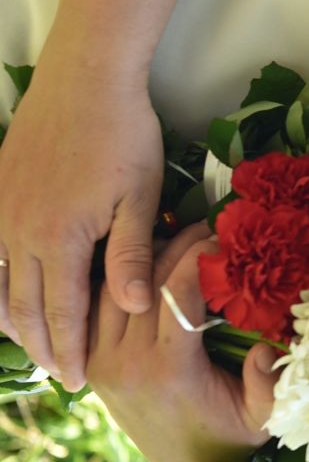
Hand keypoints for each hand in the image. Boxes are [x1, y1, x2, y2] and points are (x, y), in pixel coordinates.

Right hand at [0, 63, 163, 390]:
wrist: (85, 79)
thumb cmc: (125, 135)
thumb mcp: (141, 196)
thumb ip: (133, 254)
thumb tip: (132, 308)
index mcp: (59, 239)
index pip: (62, 313)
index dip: (71, 350)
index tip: (80, 382)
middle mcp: (20, 232)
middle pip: (25, 308)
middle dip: (44, 347)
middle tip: (62, 377)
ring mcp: (3, 213)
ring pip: (0, 285)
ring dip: (16, 322)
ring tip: (35, 349)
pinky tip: (7, 297)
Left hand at [85, 222, 278, 461]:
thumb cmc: (234, 432)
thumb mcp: (264, 415)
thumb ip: (268, 385)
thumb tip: (264, 350)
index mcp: (169, 369)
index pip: (177, 291)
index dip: (201, 256)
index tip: (226, 240)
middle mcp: (127, 361)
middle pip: (144, 281)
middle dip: (178, 246)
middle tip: (208, 229)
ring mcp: (103, 361)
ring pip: (115, 289)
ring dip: (146, 260)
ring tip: (180, 242)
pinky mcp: (92, 362)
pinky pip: (98, 307)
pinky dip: (122, 282)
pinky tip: (151, 268)